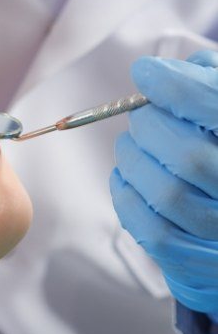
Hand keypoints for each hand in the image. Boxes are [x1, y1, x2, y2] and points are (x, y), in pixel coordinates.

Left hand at [110, 50, 217, 314]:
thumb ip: (206, 82)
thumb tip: (161, 72)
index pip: (215, 108)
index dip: (175, 87)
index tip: (145, 72)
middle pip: (188, 156)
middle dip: (149, 127)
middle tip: (140, 116)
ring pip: (167, 194)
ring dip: (133, 162)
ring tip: (130, 146)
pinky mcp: (200, 261)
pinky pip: (152, 231)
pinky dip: (126, 198)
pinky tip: (125, 178)